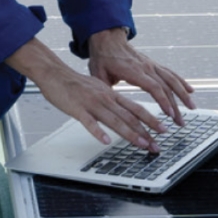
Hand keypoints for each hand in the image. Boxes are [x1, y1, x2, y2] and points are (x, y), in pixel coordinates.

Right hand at [5, 37, 178, 151]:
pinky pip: (89, 122)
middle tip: (157, 144)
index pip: (135, 108)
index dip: (151, 120)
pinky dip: (98, 131)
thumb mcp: (97, 88)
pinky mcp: (77, 109)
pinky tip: (104, 141)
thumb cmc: (74, 83)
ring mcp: (91, 104)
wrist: (54, 73)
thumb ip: (110, 99)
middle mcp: (105, 98)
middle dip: (146, 131)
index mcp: (110, 94)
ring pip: (114, 120)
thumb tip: (123, 110)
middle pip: (129, 116)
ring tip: (142, 144)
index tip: (162, 131)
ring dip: (130, 133)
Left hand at [88, 28, 194, 126]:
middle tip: (180, 122)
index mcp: (133, 70)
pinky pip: (171, 73)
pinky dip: (182, 82)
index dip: (163, 100)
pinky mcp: (153, 64)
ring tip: (192, 108)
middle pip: (166, 87)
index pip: (153, 86)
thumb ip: (105, 89)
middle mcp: (146, 67)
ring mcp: (151, 65)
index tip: (169, 113)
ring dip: (183, 94)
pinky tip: (190, 91)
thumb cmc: (103, 57)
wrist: (108, 40)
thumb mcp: (98, 74)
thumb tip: (106, 105)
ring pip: (172, 80)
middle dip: (175, 105)